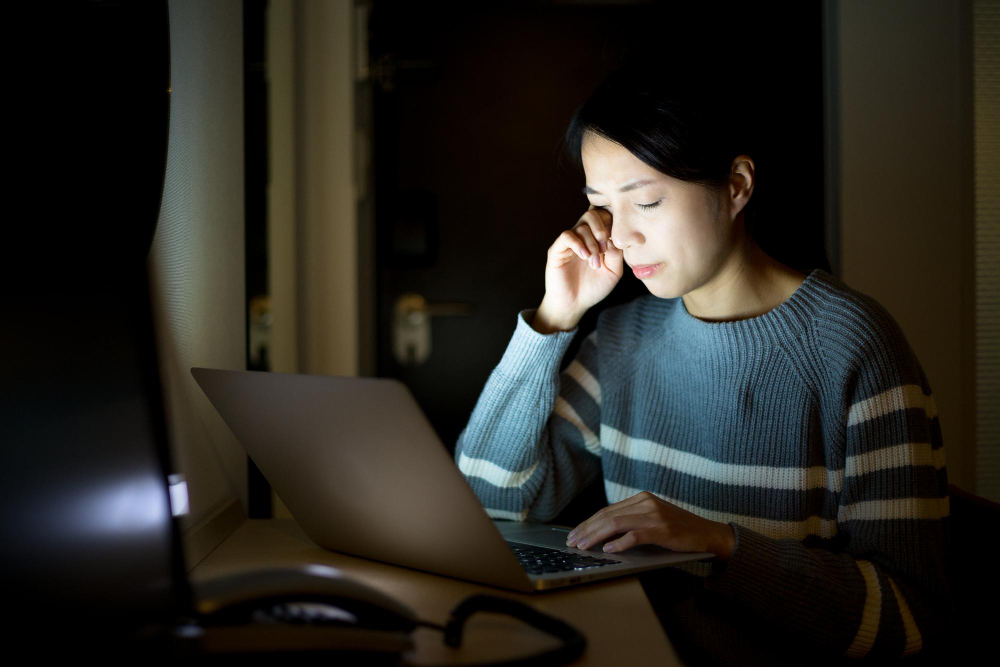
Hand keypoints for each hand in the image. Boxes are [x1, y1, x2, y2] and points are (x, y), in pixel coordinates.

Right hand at [538, 205, 623, 325]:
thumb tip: (616, 237)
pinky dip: (578, 244)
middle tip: (604, 248)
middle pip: (592, 214)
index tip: (615, 242)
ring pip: (581, 226)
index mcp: (596, 239)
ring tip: (594, 263)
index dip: (612, 224)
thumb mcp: (613, 271)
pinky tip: (584, 257)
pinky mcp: (557, 250)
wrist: (574, 305)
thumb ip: (617, 253)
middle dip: (601, 228)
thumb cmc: (593, 288)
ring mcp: (569, 243)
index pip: (604, 217)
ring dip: (592, 244)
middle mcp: (582, 237)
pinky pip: (567, 236)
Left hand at [565, 491, 735, 560]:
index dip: (588, 522)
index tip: (575, 533)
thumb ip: (632, 521)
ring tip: (584, 546)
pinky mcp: (662, 529)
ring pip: (616, 523)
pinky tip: (608, 549)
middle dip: (586, 529)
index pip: (607, 510)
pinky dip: (619, 543)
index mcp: (642, 498)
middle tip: (572, 541)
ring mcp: (654, 515)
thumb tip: (603, 534)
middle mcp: (646, 503)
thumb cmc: (679, 529)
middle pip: (608, 515)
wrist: (708, 534)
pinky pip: (635, 535)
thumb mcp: (653, 519)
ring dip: (596, 536)